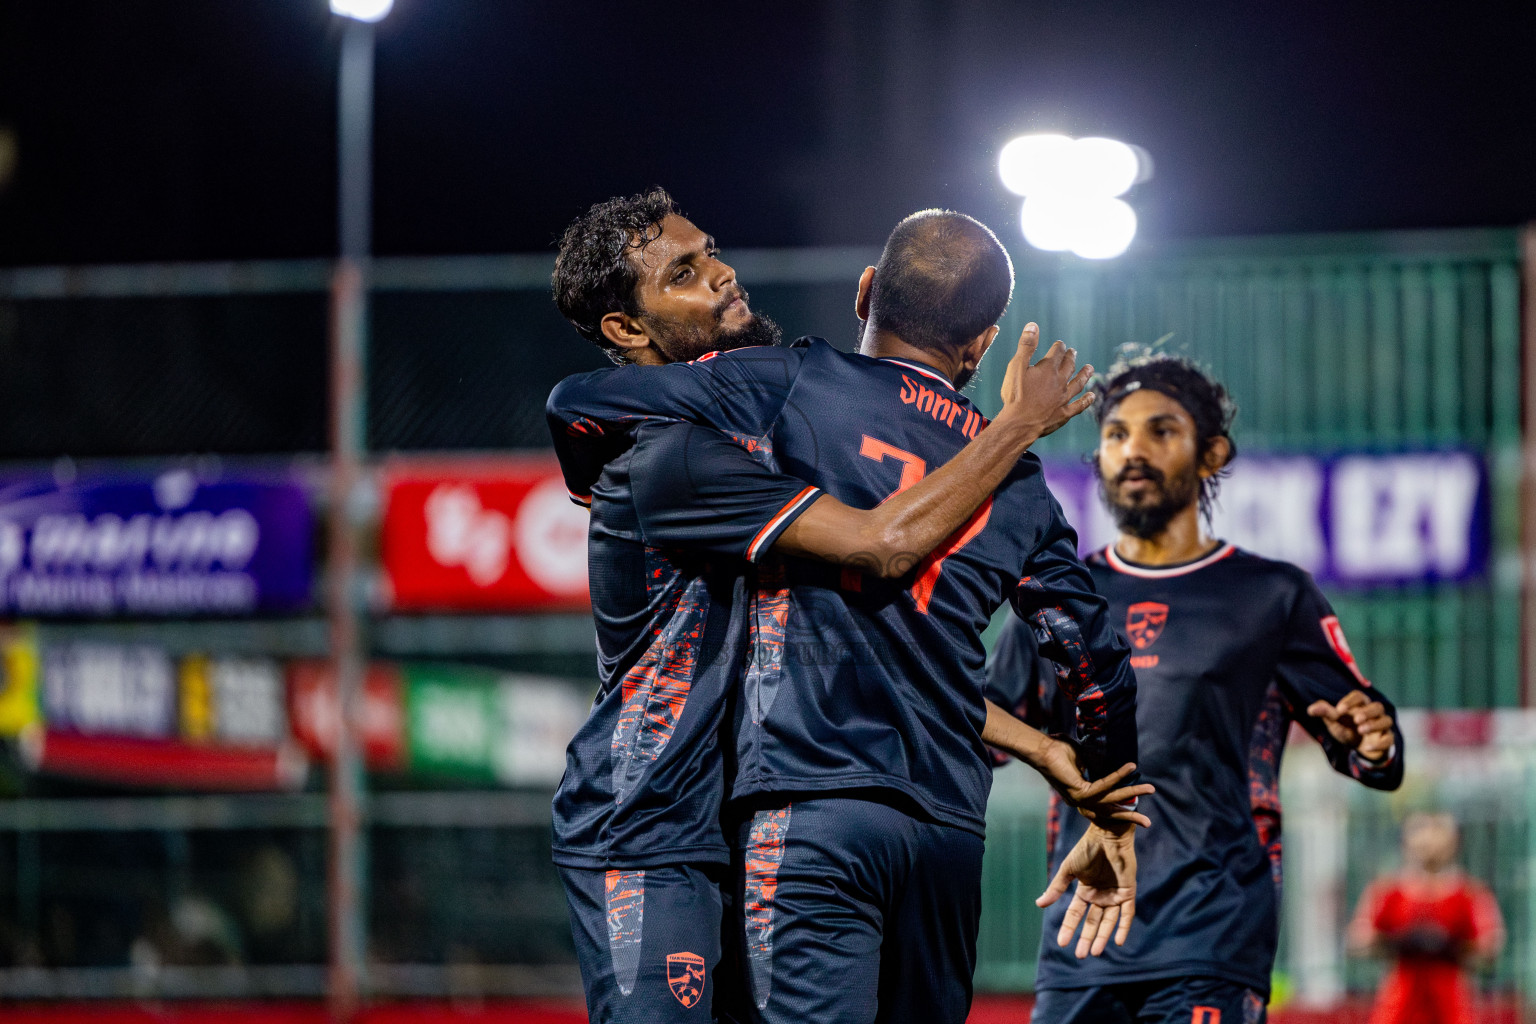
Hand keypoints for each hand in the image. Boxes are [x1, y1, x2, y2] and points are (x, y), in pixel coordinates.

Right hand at [997, 323, 1094, 439]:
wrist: (1019, 423)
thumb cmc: (1015, 395)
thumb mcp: (1016, 367)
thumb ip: (1026, 346)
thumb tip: (1033, 325)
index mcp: (1048, 369)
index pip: (1057, 353)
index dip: (1059, 347)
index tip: (1060, 344)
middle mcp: (1059, 382)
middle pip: (1068, 366)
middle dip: (1071, 358)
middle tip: (1073, 352)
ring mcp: (1064, 398)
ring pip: (1078, 383)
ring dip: (1084, 375)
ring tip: (1089, 368)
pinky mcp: (1064, 413)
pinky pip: (1079, 406)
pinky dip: (1086, 400)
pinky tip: (1092, 396)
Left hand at [1035, 738, 1153, 828]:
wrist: (1041, 748)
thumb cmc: (1059, 751)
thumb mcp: (1083, 760)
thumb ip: (1096, 766)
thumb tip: (1111, 761)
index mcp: (1081, 796)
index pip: (1105, 807)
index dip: (1121, 809)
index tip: (1136, 810)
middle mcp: (1080, 802)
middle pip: (1110, 811)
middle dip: (1130, 816)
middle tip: (1148, 823)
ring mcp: (1079, 799)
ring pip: (1111, 800)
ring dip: (1132, 793)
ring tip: (1150, 788)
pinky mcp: (1079, 791)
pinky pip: (1103, 785)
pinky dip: (1118, 776)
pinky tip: (1130, 767)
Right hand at [1036, 823, 1137, 957]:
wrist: (1107, 835)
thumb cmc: (1086, 849)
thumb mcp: (1069, 870)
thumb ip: (1056, 888)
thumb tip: (1039, 904)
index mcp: (1085, 890)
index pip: (1075, 914)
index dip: (1069, 928)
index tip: (1061, 943)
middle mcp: (1099, 895)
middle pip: (1092, 922)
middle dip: (1086, 938)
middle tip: (1079, 955)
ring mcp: (1114, 895)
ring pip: (1108, 921)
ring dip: (1102, 937)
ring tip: (1095, 952)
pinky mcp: (1128, 892)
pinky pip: (1126, 914)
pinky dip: (1122, 927)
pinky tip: (1117, 941)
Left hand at [1306, 690, 1393, 761]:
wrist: (1360, 747)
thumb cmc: (1346, 729)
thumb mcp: (1334, 722)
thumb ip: (1325, 713)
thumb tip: (1310, 709)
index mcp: (1360, 705)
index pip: (1359, 696)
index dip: (1351, 701)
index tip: (1339, 710)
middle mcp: (1374, 713)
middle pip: (1377, 706)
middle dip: (1367, 711)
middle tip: (1356, 719)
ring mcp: (1382, 726)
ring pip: (1386, 720)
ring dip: (1374, 725)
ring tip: (1361, 730)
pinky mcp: (1387, 739)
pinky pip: (1389, 739)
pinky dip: (1379, 743)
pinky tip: (1367, 747)